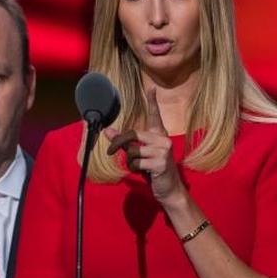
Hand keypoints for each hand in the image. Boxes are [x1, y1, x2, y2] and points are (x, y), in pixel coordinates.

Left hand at [103, 86, 183, 205]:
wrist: (169, 189)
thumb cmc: (153, 169)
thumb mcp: (138, 154)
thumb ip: (125, 143)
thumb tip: (107, 131)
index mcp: (159, 135)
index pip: (155, 115)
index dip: (152, 102)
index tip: (151, 88)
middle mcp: (163, 139)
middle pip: (132, 134)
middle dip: (118, 144)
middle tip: (109, 152)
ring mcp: (163, 151)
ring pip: (132, 151)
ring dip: (130, 161)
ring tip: (139, 166)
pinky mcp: (161, 163)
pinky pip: (136, 163)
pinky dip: (134, 169)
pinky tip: (144, 172)